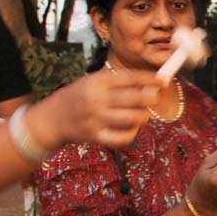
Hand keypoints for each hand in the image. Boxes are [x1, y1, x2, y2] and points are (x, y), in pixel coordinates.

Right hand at [25, 69, 161, 149]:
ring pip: (133, 118)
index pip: (129, 78)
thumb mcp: (93, 81)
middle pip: (134, 98)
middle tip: (155, 97)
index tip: (164, 81)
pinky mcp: (96, 137)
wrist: (53, 118)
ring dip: (143, 116)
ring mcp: (96, 119)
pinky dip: (132, 133)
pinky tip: (132, 128)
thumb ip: (118, 81)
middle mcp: (97, 99)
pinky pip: (123, 138)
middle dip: (151, 97)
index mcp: (97, 81)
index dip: (149, 79)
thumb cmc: (79, 96)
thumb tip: (151, 83)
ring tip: (141, 113)